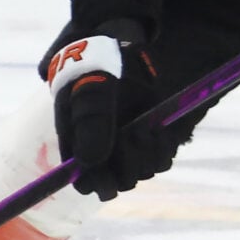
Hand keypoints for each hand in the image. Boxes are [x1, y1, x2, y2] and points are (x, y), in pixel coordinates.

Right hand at [47, 22, 170, 200]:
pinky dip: (161, 149)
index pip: (83, 182)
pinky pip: (160, 161)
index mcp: (77, 144)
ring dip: (146, 155)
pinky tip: (157, 130)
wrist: (122, 55)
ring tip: (143, 127)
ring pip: (139, 174)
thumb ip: (90, 120)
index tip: (110, 170)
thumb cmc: (98, 69)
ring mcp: (127, 149)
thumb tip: (90, 162)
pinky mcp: (149, 143)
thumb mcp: (91, 87)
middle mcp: (102, 153)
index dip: (97, 182)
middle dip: (127, 165)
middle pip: (115, 184)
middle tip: (133, 134)